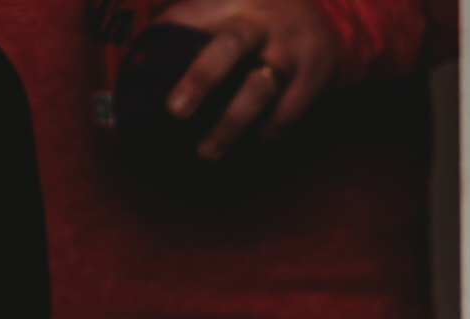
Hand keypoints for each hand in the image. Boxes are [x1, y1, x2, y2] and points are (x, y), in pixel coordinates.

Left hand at [158, 0, 338, 158]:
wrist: (327, 22)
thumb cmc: (257, 18)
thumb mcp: (225, 3)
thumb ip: (187, 21)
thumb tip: (142, 58)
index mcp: (233, 1)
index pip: (194, 12)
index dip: (171, 32)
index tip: (145, 63)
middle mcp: (263, 23)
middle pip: (231, 45)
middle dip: (202, 78)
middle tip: (175, 112)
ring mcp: (291, 53)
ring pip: (261, 90)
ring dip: (232, 125)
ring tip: (207, 153)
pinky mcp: (314, 81)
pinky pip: (287, 114)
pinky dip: (263, 135)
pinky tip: (243, 149)